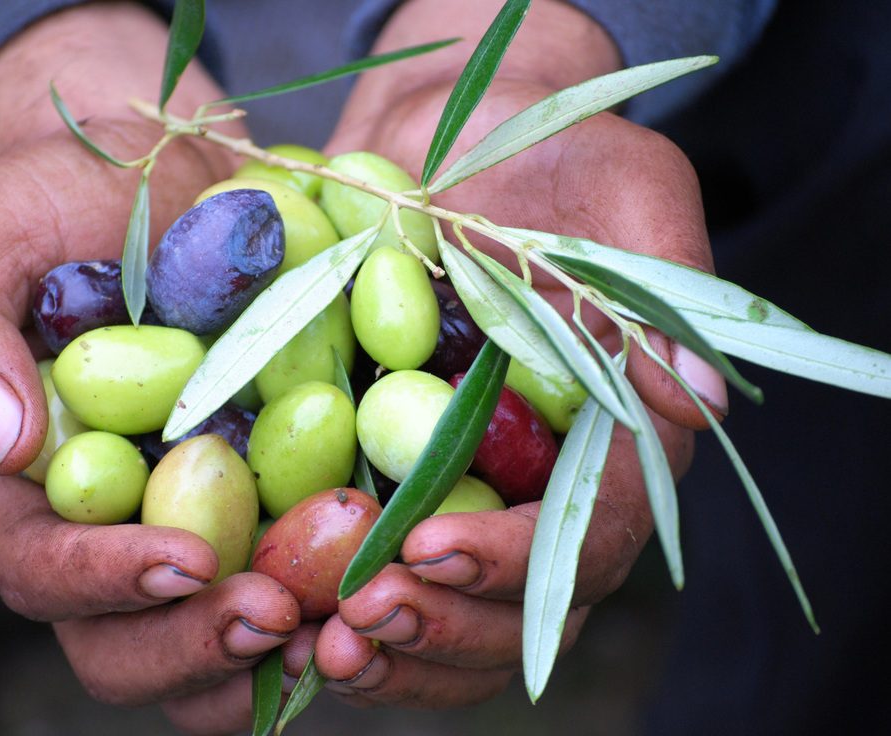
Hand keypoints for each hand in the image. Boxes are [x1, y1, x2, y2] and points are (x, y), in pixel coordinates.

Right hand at [0, 5, 298, 731]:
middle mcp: (97, 527)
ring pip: (199, 644)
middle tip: (272, 614)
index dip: (104, 583)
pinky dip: (320, 611)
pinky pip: (280, 588)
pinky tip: (369, 592)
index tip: (187, 560)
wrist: (158, 174)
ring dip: (260, 659)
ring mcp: (181, 524)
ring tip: (330, 629)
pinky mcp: (257, 505)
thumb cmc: (55, 203)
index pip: (40, 569)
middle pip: (118, 644)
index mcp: (18, 486)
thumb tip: (0, 444)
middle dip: (191, 644)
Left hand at [311, 0, 712, 704]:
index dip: (517, 561)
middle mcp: (549, 480)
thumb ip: (657, 288)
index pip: (588, 532)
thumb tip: (695, 402)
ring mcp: (476, 488)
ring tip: (326, 640)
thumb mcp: (622, 194)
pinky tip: (288, 622)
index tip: (431, 546)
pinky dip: (344, 610)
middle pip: (523, 604)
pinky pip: (389, 571)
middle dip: (448, 623)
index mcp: (618, 433)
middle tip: (363, 613)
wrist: (454, 136)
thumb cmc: (553, 155)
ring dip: (398, 645)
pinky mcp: (402, 477)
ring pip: (459, 613)